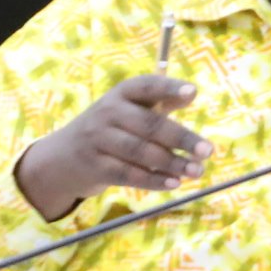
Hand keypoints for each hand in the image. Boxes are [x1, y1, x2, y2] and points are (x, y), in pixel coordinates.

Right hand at [13, 74, 212, 222]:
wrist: (62, 158)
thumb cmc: (111, 128)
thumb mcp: (131, 109)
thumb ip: (161, 101)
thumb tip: (192, 93)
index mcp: (121, 93)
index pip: (146, 86)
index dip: (169, 88)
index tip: (193, 92)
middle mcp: (107, 112)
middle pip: (149, 125)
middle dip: (182, 139)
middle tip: (208, 151)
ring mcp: (97, 139)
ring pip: (140, 152)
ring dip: (172, 163)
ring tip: (197, 172)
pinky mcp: (93, 166)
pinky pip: (127, 174)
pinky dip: (153, 180)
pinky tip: (174, 184)